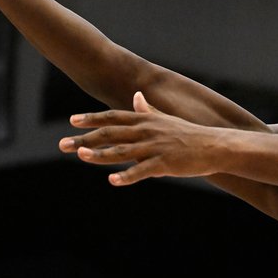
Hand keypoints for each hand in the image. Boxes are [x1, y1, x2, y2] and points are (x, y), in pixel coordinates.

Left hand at [60, 92, 229, 184]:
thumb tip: (136, 96)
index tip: (72, 121)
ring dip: (99, 154)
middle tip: (62, 144)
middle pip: (110, 133)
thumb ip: (148, 110)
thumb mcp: (166, 119)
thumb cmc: (189, 134)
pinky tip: (112, 181)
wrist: (214, 146)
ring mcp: (154, 147)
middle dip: (85, 138)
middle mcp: (146, 131)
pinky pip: (141, 171)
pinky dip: (126, 176)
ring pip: (121, 151)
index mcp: (146, 120)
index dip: (92, 118)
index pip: (113, 117)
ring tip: (81, 155)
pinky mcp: (164, 164)